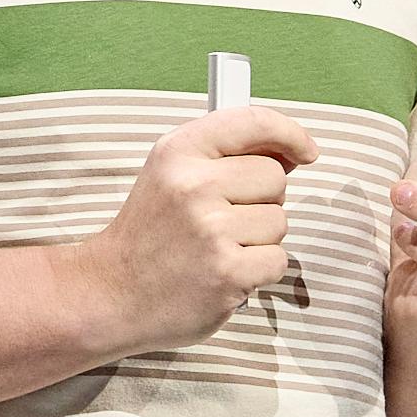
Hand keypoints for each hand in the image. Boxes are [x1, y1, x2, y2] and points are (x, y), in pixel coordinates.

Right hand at [84, 104, 327, 348]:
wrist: (111, 294)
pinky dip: (258, 272)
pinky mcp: (227, 272)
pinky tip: (225, 272)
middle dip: (262, 201)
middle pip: (275, 177)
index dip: (289, 133)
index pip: (253, 122)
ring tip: (218, 249)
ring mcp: (211, 230)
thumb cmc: (150, 236)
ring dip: (259, 240)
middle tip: (225, 220)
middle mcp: (194, 185)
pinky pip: (278, 260)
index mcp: (179, 151)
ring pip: (279, 222)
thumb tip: (291, 151)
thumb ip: (225, 156)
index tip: (305, 151)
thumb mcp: (171, 176)